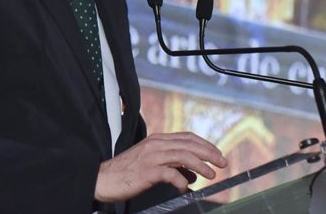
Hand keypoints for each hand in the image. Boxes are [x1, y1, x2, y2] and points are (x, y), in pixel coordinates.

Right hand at [94, 131, 227, 201]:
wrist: (104, 179)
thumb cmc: (127, 172)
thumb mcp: (150, 161)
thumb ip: (170, 162)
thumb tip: (191, 172)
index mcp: (158, 139)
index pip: (187, 137)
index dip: (205, 144)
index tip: (217, 153)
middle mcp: (157, 144)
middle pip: (189, 144)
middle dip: (209, 153)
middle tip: (222, 162)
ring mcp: (152, 157)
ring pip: (184, 156)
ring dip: (201, 165)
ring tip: (211, 174)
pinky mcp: (147, 171)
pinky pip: (170, 174)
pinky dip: (181, 181)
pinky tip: (184, 188)